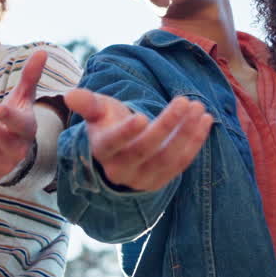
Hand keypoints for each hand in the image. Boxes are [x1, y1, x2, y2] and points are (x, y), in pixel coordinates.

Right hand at [63, 88, 212, 191]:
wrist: (119, 155)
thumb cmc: (107, 125)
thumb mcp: (97, 113)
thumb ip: (87, 103)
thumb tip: (70, 95)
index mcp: (102, 150)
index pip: (113, 143)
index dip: (126, 132)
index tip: (142, 115)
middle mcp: (120, 169)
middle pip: (145, 149)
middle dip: (167, 124)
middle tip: (184, 100)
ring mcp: (143, 179)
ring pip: (167, 157)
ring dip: (186, 132)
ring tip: (199, 108)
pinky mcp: (161, 181)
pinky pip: (181, 163)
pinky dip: (195, 142)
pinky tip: (206, 121)